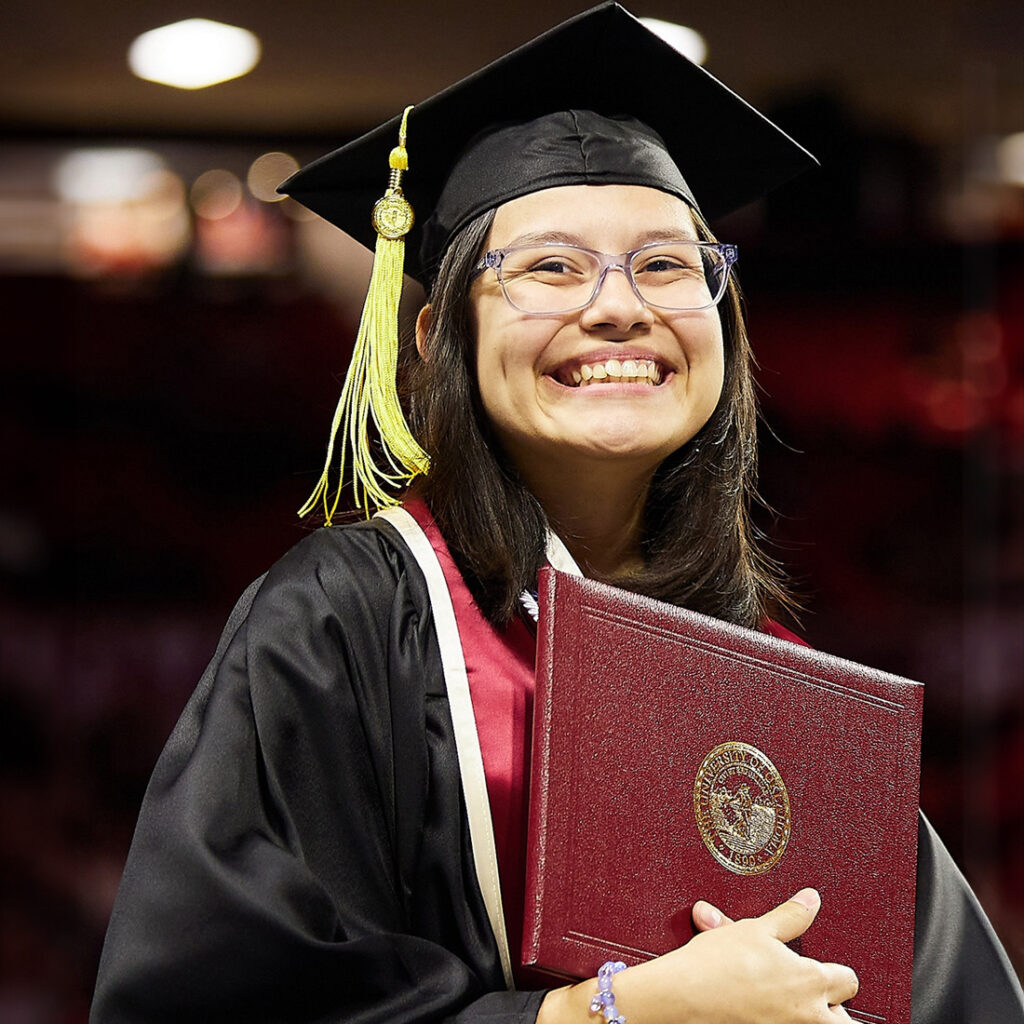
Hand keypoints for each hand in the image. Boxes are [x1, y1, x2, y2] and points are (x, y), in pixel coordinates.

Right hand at [538, 888, 857, 1023]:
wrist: (684, 996)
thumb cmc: (717, 963)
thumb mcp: (756, 929)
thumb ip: (791, 916)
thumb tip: (811, 899)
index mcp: (811, 981)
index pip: (847, 979)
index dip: (834, 971)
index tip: (820, 967)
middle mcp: (809, 1015)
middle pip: (847, 1020)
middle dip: (834, 1008)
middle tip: (815, 999)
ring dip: (817, 1020)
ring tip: (796, 1010)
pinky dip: (784, 1022)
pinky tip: (767, 1014)